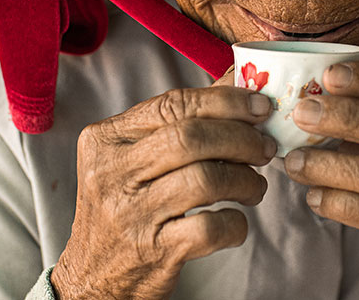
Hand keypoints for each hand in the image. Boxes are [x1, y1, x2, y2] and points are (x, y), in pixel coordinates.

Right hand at [51, 70, 277, 299]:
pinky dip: (235, 223)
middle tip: (266, 147)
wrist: (92, 277)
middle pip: (191, 137)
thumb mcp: (136, 158)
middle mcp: (111, 173)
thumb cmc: (125, 207)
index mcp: (106, 139)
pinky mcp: (151, 250)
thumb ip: (180, 120)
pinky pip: (210, 227)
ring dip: (245, 180)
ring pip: (205, 180)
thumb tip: (237, 82)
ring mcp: (130, 213)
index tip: (260, 106)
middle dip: (241, 138)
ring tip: (254, 187)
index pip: (172, 105)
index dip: (225, 101)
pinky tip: (236, 222)